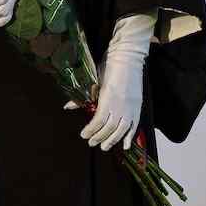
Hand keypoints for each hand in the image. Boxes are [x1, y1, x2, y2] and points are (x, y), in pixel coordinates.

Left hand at [69, 13, 152, 150]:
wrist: (127, 59)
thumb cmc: (108, 67)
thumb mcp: (93, 80)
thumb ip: (83, 97)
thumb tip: (68, 106)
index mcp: (107, 98)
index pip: (98, 120)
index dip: (91, 130)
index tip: (84, 135)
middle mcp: (120, 105)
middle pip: (109, 127)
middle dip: (99, 137)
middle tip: (92, 143)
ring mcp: (131, 107)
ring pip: (122, 129)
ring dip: (113, 140)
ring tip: (104, 146)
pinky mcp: (138, 107)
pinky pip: (135, 126)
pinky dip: (130, 136)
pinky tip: (125, 146)